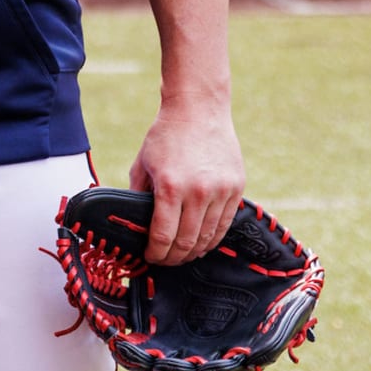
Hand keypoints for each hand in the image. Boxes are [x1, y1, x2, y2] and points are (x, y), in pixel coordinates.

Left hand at [127, 108, 243, 264]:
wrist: (198, 110)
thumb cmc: (165, 136)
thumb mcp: (142, 165)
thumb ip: (138, 195)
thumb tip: (134, 224)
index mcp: (170, 187)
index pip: (163, 236)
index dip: (156, 253)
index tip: (150, 258)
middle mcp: (198, 192)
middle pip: (188, 242)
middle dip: (174, 257)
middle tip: (165, 260)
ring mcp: (221, 191)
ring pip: (209, 237)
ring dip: (194, 251)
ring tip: (183, 254)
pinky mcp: (236, 188)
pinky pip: (225, 223)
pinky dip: (213, 238)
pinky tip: (202, 241)